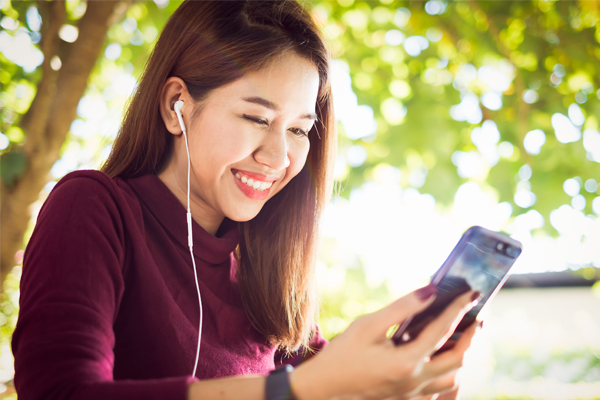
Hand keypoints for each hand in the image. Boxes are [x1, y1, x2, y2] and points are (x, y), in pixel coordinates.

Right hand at [289, 287, 479, 399]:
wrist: (323, 389)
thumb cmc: (342, 354)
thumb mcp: (368, 325)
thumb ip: (402, 307)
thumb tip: (431, 291)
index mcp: (406, 361)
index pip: (442, 330)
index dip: (459, 308)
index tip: (471, 293)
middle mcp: (415, 381)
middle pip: (458, 359)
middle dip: (470, 336)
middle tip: (476, 318)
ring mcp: (413, 395)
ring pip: (453, 380)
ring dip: (461, 357)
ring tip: (461, 338)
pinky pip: (439, 392)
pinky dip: (448, 376)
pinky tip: (442, 363)